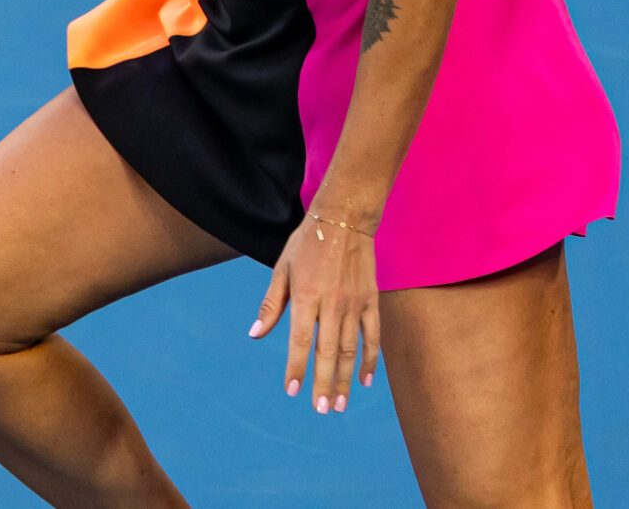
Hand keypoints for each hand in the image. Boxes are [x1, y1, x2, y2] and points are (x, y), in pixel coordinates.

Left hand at [248, 207, 381, 413]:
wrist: (344, 218)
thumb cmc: (306, 243)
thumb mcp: (281, 268)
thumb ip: (271, 304)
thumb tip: (255, 334)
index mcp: (305, 295)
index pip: (300, 339)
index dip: (296, 366)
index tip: (293, 391)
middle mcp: (331, 302)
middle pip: (327, 351)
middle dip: (323, 382)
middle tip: (321, 409)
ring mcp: (354, 303)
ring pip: (350, 348)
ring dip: (345, 378)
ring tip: (340, 404)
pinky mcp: (371, 300)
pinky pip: (373, 335)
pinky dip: (371, 359)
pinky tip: (365, 379)